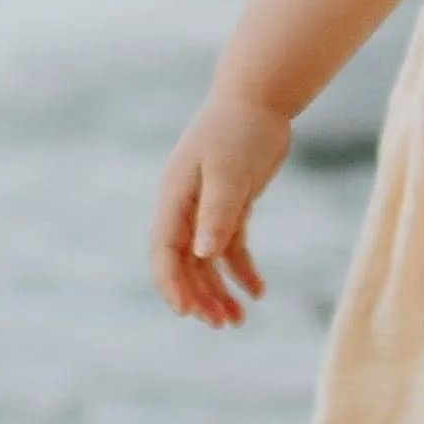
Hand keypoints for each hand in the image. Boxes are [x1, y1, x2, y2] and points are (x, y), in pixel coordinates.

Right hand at [150, 91, 290, 326]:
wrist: (259, 97)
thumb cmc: (240, 130)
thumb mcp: (229, 173)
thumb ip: (217, 214)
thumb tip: (202, 256)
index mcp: (175, 198)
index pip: (164, 252)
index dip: (172, 284)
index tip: (187, 313)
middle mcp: (185, 206)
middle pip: (184, 263)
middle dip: (199, 296)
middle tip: (222, 325)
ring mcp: (206, 207)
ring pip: (206, 260)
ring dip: (219, 290)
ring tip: (238, 320)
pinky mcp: (230, 205)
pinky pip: (230, 247)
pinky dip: (241, 270)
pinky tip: (258, 292)